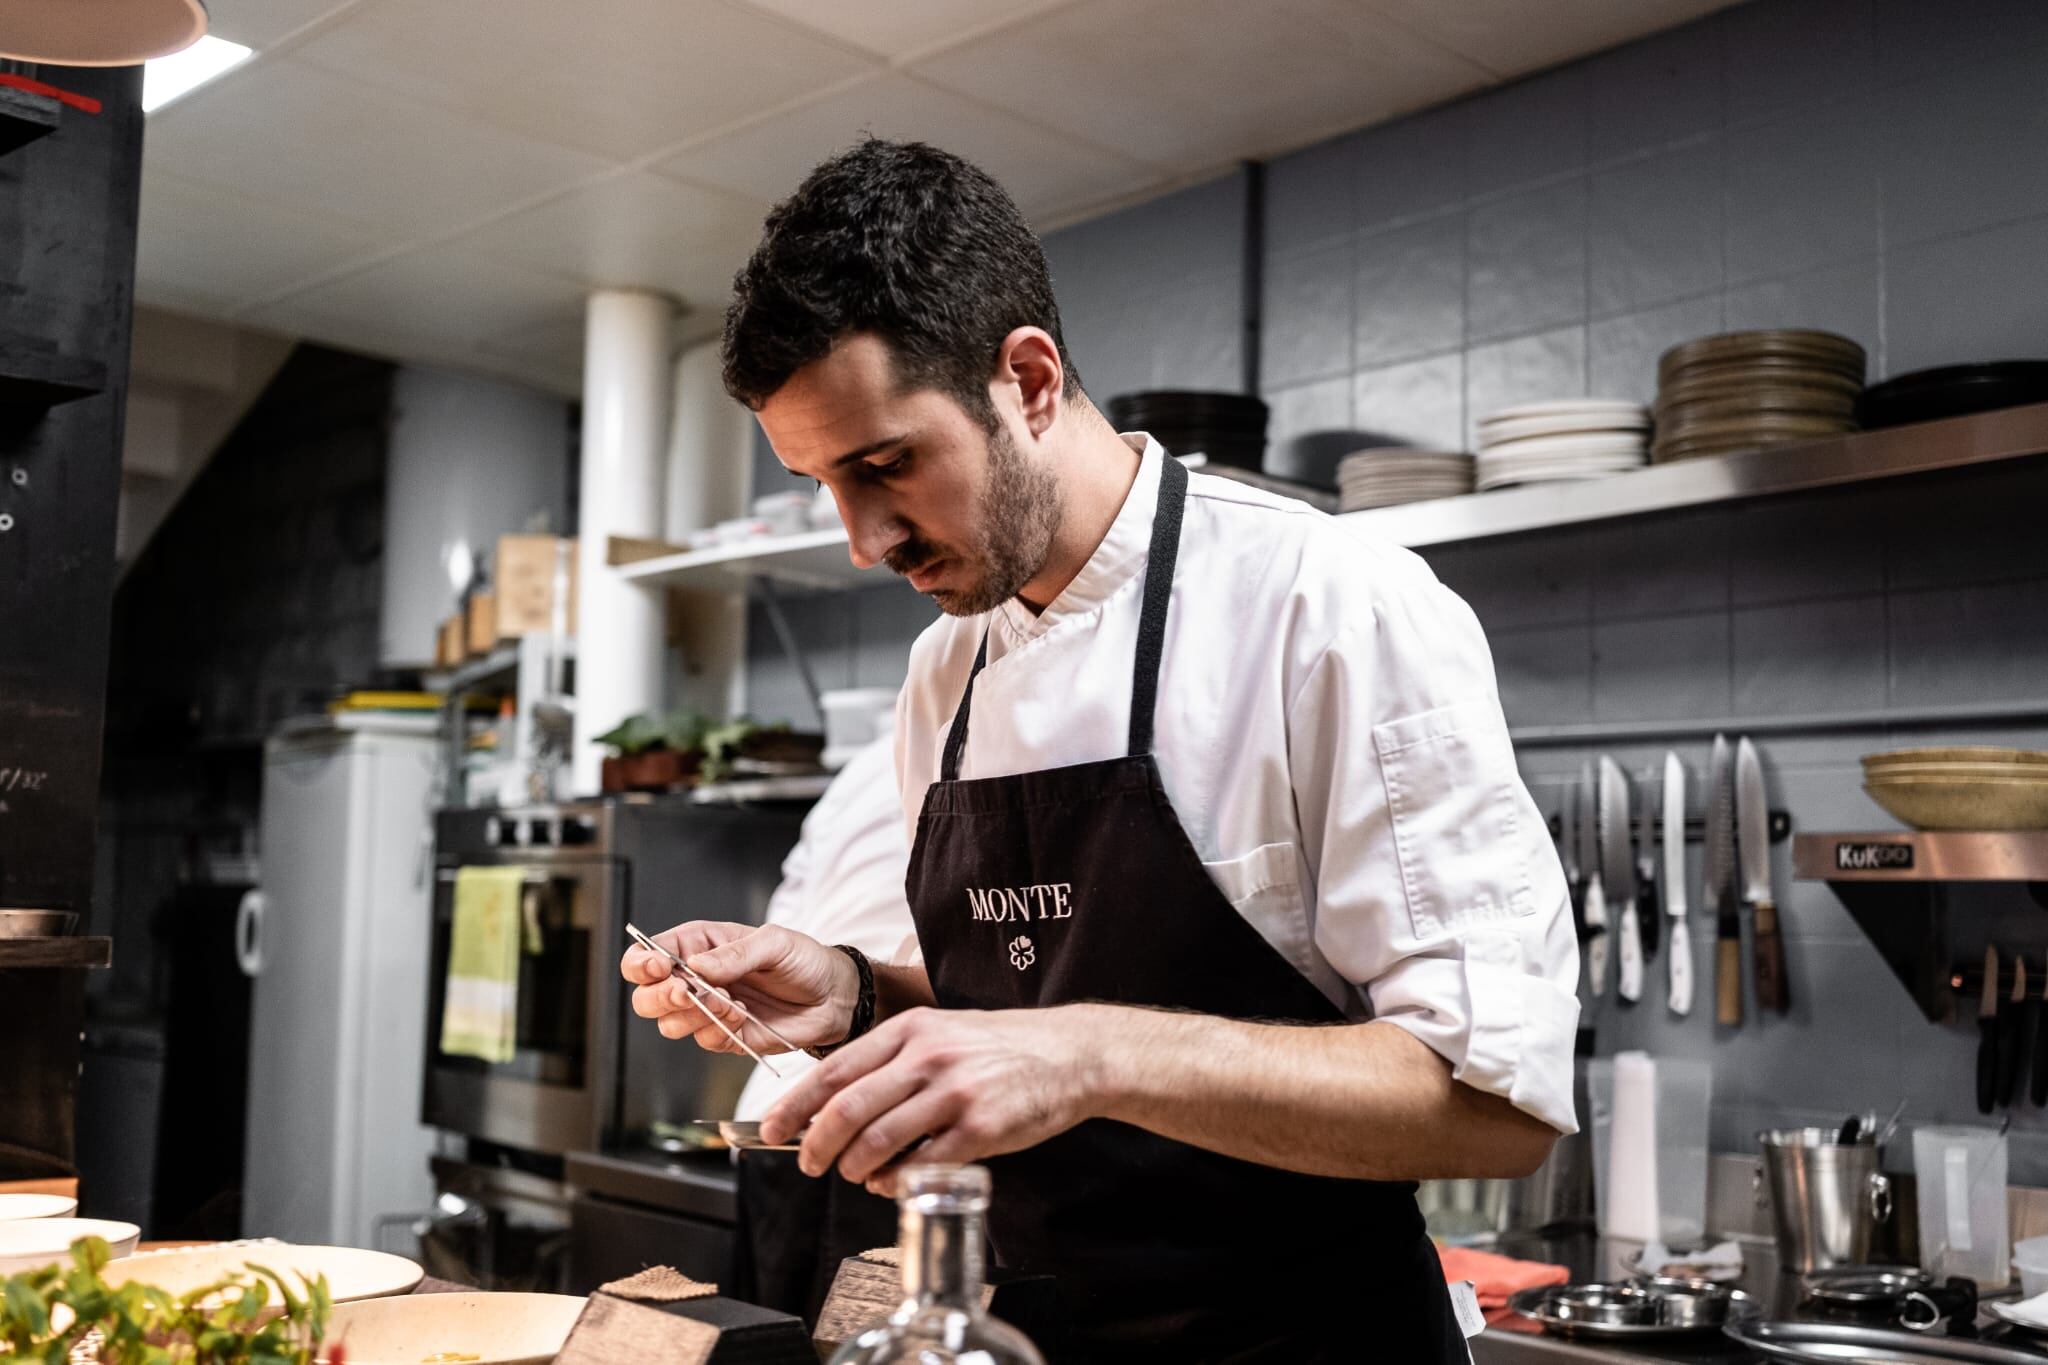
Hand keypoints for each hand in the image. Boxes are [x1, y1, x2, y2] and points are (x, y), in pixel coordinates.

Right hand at [623, 921, 857, 1055]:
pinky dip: (719, 1029)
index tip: (660, 968)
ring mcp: (707, 1011)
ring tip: (729, 1001)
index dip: (642, 964)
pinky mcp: (725, 1036)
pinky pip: (704, 1040)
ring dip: (694, 1014)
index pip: (646, 956)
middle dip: (661, 996)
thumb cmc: (804, 960)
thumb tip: (696, 967)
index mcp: (698, 946)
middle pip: (646, 997)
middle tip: (687, 992)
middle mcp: (695, 980)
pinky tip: (742, 1015)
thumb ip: (735, 953)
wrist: (834, 996)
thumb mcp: (775, 943)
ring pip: (669, 1024)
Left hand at [762, 1004, 1102, 1193]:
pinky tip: (892, 1183)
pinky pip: (922, 1165)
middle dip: (816, 1144)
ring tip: (854, 1174)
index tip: (772, 1128)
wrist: (1070, 1053)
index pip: (836, 1069)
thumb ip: (892, 1063)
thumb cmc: (999, 1048)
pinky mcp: (981, 1128)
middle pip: (848, 1108)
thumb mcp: (940, 1033)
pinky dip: (896, 1181)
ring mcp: (955, 1093)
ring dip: (855, 1167)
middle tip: (808, 1164)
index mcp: (910, 1030)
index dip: (796, 1103)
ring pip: (879, 1140)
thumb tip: (836, 1106)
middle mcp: (928, 1057)